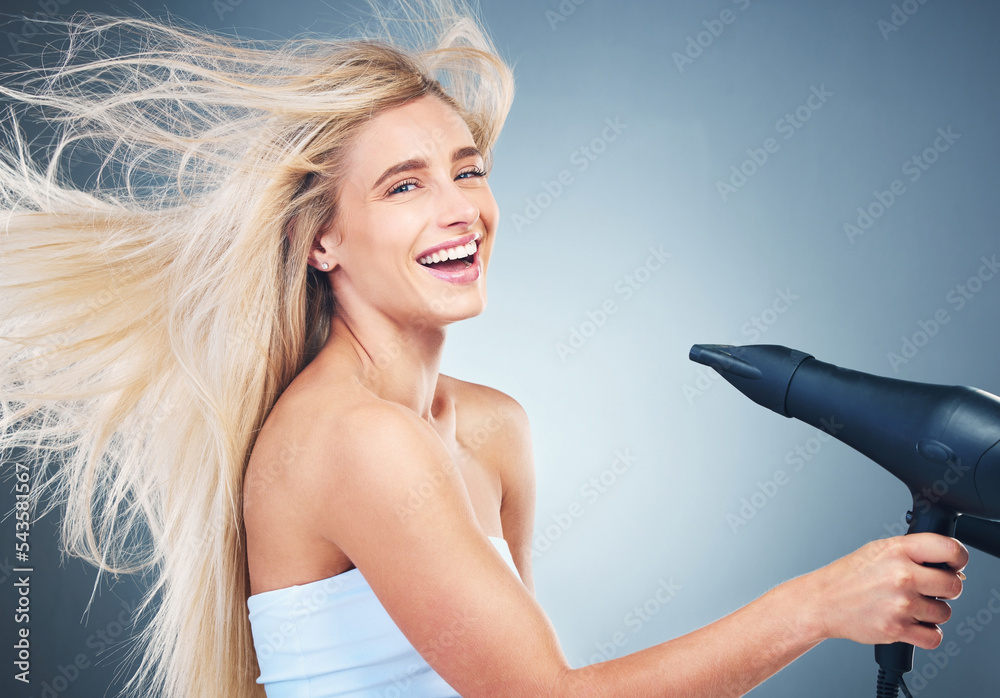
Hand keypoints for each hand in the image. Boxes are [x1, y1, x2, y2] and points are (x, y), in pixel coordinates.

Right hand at [802, 533, 967, 649]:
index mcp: (898, 550)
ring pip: (944, 613)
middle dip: (946, 589)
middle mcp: (901, 575)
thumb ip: (914, 554)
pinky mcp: (897, 629)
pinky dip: (927, 634)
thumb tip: (953, 569)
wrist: (823, 601)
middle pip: (954, 586)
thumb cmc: (850, 576)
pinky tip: (911, 623)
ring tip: (909, 606)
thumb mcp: (879, 551)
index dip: (959, 558)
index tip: (956, 564)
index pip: (950, 549)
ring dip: (932, 613)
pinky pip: (934, 637)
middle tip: (928, 589)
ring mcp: (900, 604)